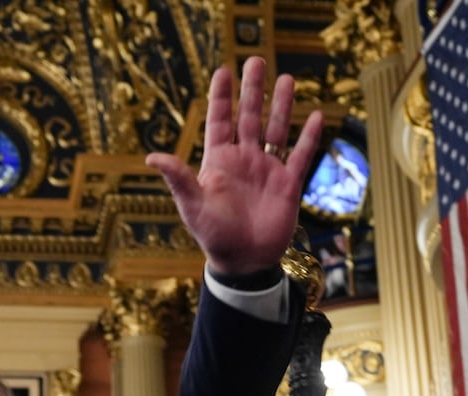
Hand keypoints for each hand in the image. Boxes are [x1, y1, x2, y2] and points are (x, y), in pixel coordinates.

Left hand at [147, 58, 323, 275]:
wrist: (243, 262)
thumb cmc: (213, 236)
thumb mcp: (192, 205)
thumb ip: (179, 178)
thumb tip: (152, 156)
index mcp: (218, 162)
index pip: (219, 121)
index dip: (221, 97)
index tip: (223, 71)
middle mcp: (243, 160)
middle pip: (248, 117)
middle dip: (253, 90)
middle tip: (256, 60)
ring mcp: (266, 170)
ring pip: (276, 130)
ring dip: (281, 105)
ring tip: (286, 79)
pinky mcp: (287, 184)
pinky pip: (300, 155)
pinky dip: (308, 137)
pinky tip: (315, 115)